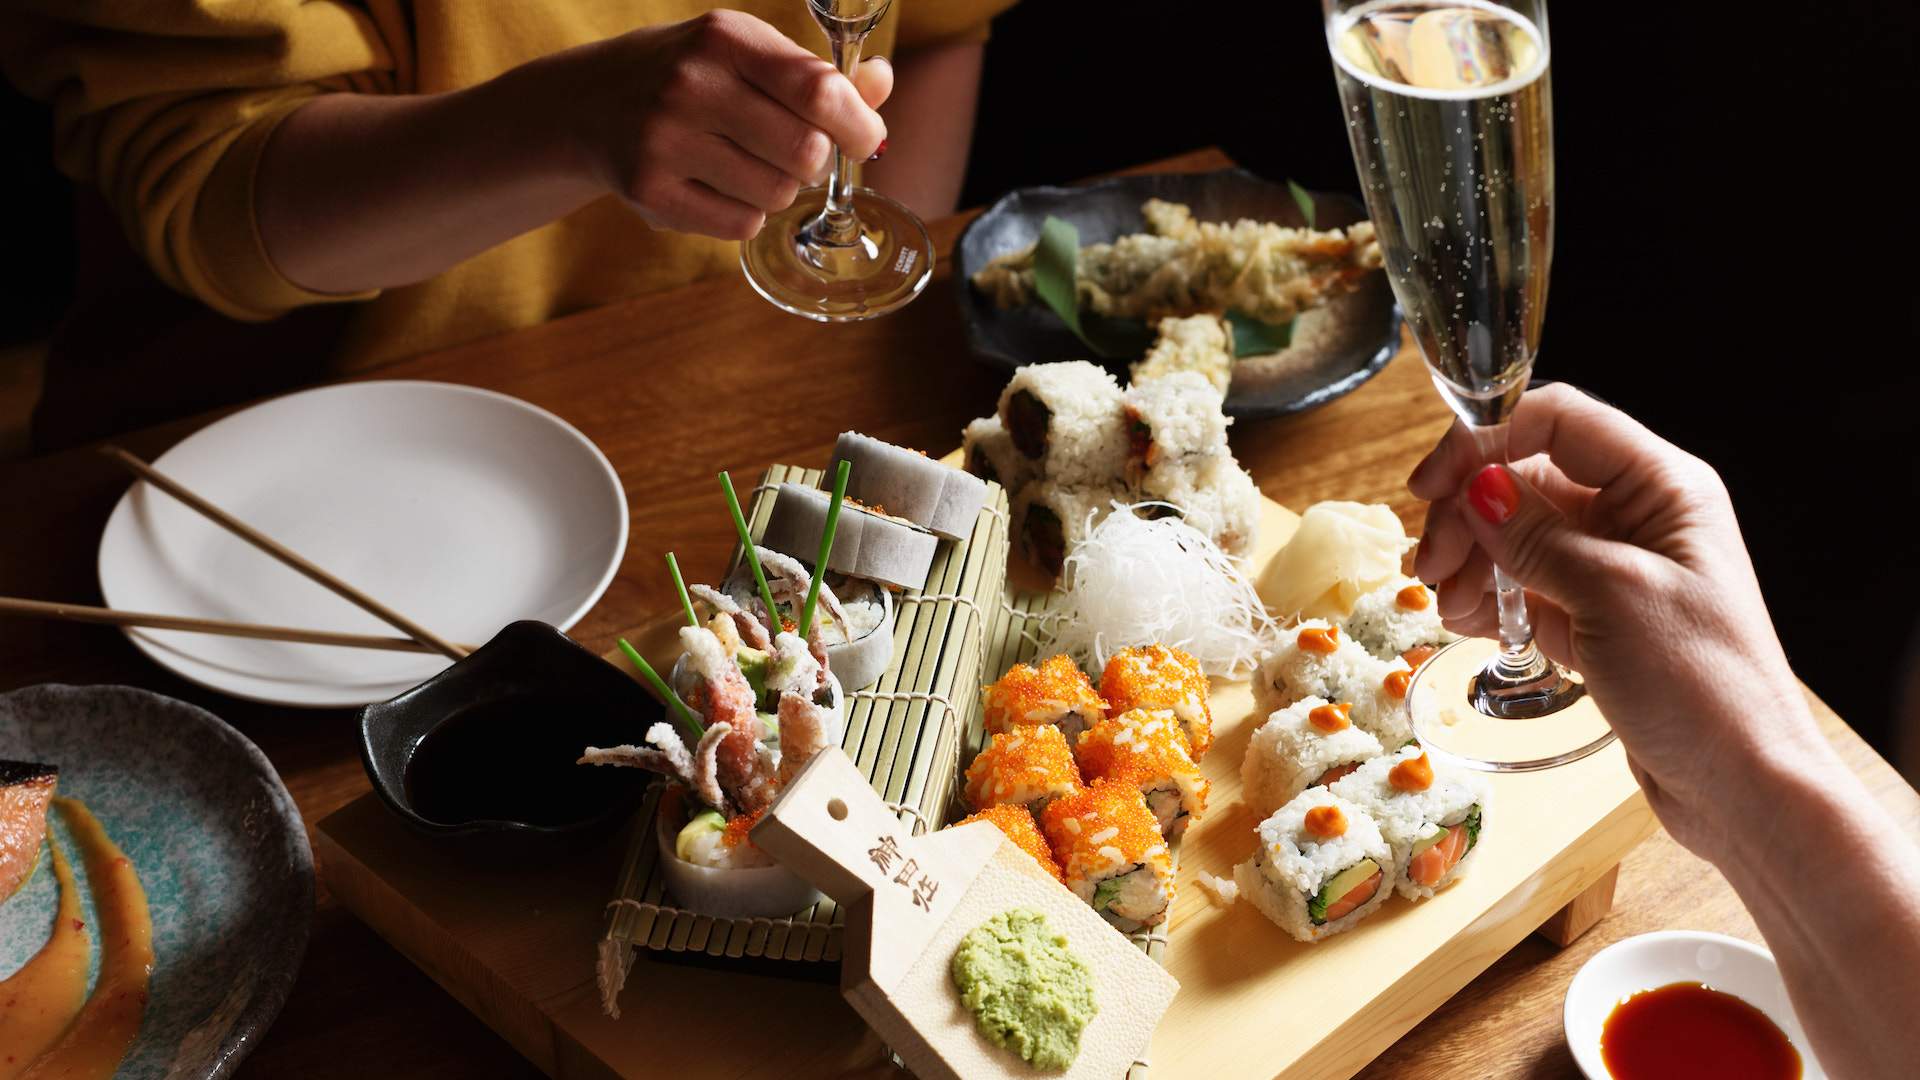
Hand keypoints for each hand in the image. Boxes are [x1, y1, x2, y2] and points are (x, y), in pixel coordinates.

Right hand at [549, 10, 890, 240]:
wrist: (590, 103)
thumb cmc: (691, 76)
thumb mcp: (746, 55)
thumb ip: (817, 75)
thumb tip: (882, 83)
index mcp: (726, 38)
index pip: (818, 90)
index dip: (858, 125)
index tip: (866, 139)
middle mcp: (691, 84)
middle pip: (805, 153)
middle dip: (814, 161)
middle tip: (792, 152)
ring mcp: (665, 140)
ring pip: (777, 195)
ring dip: (777, 189)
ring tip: (742, 163)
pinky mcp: (650, 191)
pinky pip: (742, 225)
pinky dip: (745, 214)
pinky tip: (716, 186)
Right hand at [1406, 384, 1834, 857]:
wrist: (1740, 786)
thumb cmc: (1705, 687)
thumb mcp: (1611, 597)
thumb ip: (1536, 537)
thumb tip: (1477, 488)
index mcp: (1662, 487)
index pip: (1558, 422)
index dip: (1484, 441)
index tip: (1430, 488)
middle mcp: (1636, 514)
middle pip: (1525, 477)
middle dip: (1467, 515)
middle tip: (1431, 568)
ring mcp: (1611, 564)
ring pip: (1514, 531)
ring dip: (1469, 561)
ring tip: (1451, 606)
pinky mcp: (1592, 612)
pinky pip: (1521, 582)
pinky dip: (1487, 597)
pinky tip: (1470, 624)